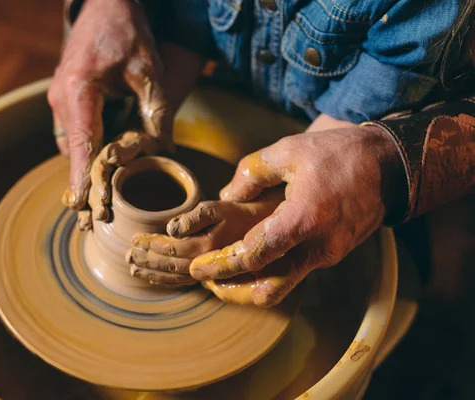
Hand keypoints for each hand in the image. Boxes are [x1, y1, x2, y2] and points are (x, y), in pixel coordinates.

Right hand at [48, 0, 170, 217]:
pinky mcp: (65, 96)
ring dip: (84, 168)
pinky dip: (85, 150)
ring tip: (100, 198)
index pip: (81, 145)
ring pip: (71, 144)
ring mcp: (59, 97)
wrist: (104, 2)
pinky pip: (72, 132)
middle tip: (95, 217)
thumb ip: (155, 110)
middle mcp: (62, 98)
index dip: (83, 180)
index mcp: (79, 90)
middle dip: (84, 184)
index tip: (85, 208)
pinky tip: (103, 165)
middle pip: (72, 151)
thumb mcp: (147, 68)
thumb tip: (165, 151)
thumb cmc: (125, 30)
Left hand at [126, 190, 284, 286]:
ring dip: (152, 273)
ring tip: (133, 269)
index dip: (151, 244)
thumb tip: (171, 228)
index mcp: (206, 246)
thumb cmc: (241, 213)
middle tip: (127, 256)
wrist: (267, 228)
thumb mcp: (219, 207)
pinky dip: (166, 280)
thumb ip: (195, 217)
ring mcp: (209, 271)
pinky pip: (184, 280)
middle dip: (146, 260)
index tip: (134, 239)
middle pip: (169, 265)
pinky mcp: (211, 272)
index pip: (171, 249)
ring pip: (174, 276)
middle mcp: (206, 263)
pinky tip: (153, 277)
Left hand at [189, 125, 403, 306]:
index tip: (198, 267)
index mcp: (304, 219)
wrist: (390, 167)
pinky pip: (296, 272)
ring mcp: (329, 255)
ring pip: (282, 285)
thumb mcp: (289, 151)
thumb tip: (226, 195)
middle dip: (231, 287)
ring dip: (250, 284)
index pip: (254, 255)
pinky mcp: (334, 255)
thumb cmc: (339, 155)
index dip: (222, 264)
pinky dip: (271, 272)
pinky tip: (253, 258)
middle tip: (204, 279)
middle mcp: (318, 246)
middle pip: (267, 286)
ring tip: (222, 274)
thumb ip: (251, 173)